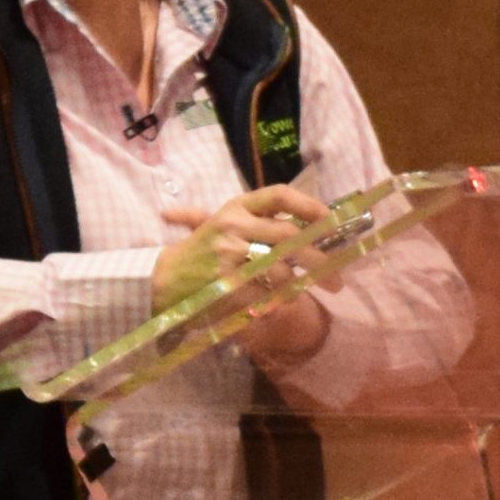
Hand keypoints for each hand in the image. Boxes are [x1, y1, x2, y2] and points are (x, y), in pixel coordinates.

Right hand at [153, 184, 329, 312]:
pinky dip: (277, 301)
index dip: (310, 206)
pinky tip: (278, 303)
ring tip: (301, 294)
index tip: (330, 222)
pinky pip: (265, 293)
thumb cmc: (201, 251)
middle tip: (337, 278)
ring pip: (281, 269)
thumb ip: (262, 222)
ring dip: (297, 286)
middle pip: (289, 236)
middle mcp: (233, 225)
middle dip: (319, 259)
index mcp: (236, 207)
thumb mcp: (224, 224)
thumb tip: (310, 223)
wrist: (162, 279)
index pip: (280, 195)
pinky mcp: (225, 283)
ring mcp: (228, 254)